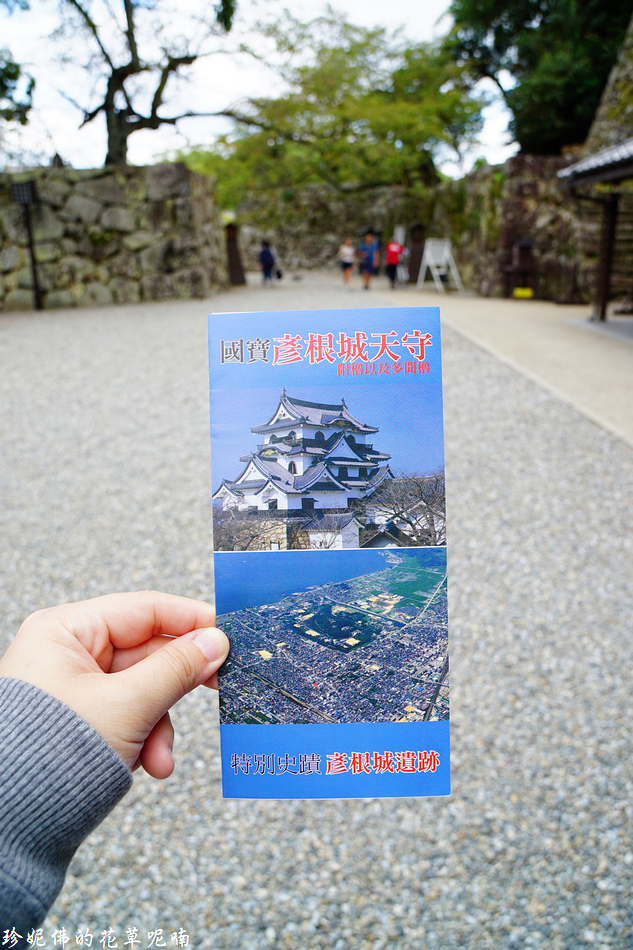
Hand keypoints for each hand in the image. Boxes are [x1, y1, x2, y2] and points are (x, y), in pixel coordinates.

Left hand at [0, 591, 228, 778]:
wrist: (13, 828)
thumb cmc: (50, 756)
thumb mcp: (128, 705)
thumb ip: (177, 669)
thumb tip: (215, 642)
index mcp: (66, 632)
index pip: (144, 610)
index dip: (191, 620)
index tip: (228, 632)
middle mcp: (68, 654)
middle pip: (147, 653)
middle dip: (176, 688)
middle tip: (220, 688)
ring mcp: (74, 688)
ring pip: (144, 690)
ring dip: (162, 724)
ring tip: (161, 758)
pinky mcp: (82, 720)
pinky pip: (130, 716)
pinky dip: (146, 739)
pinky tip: (148, 765)